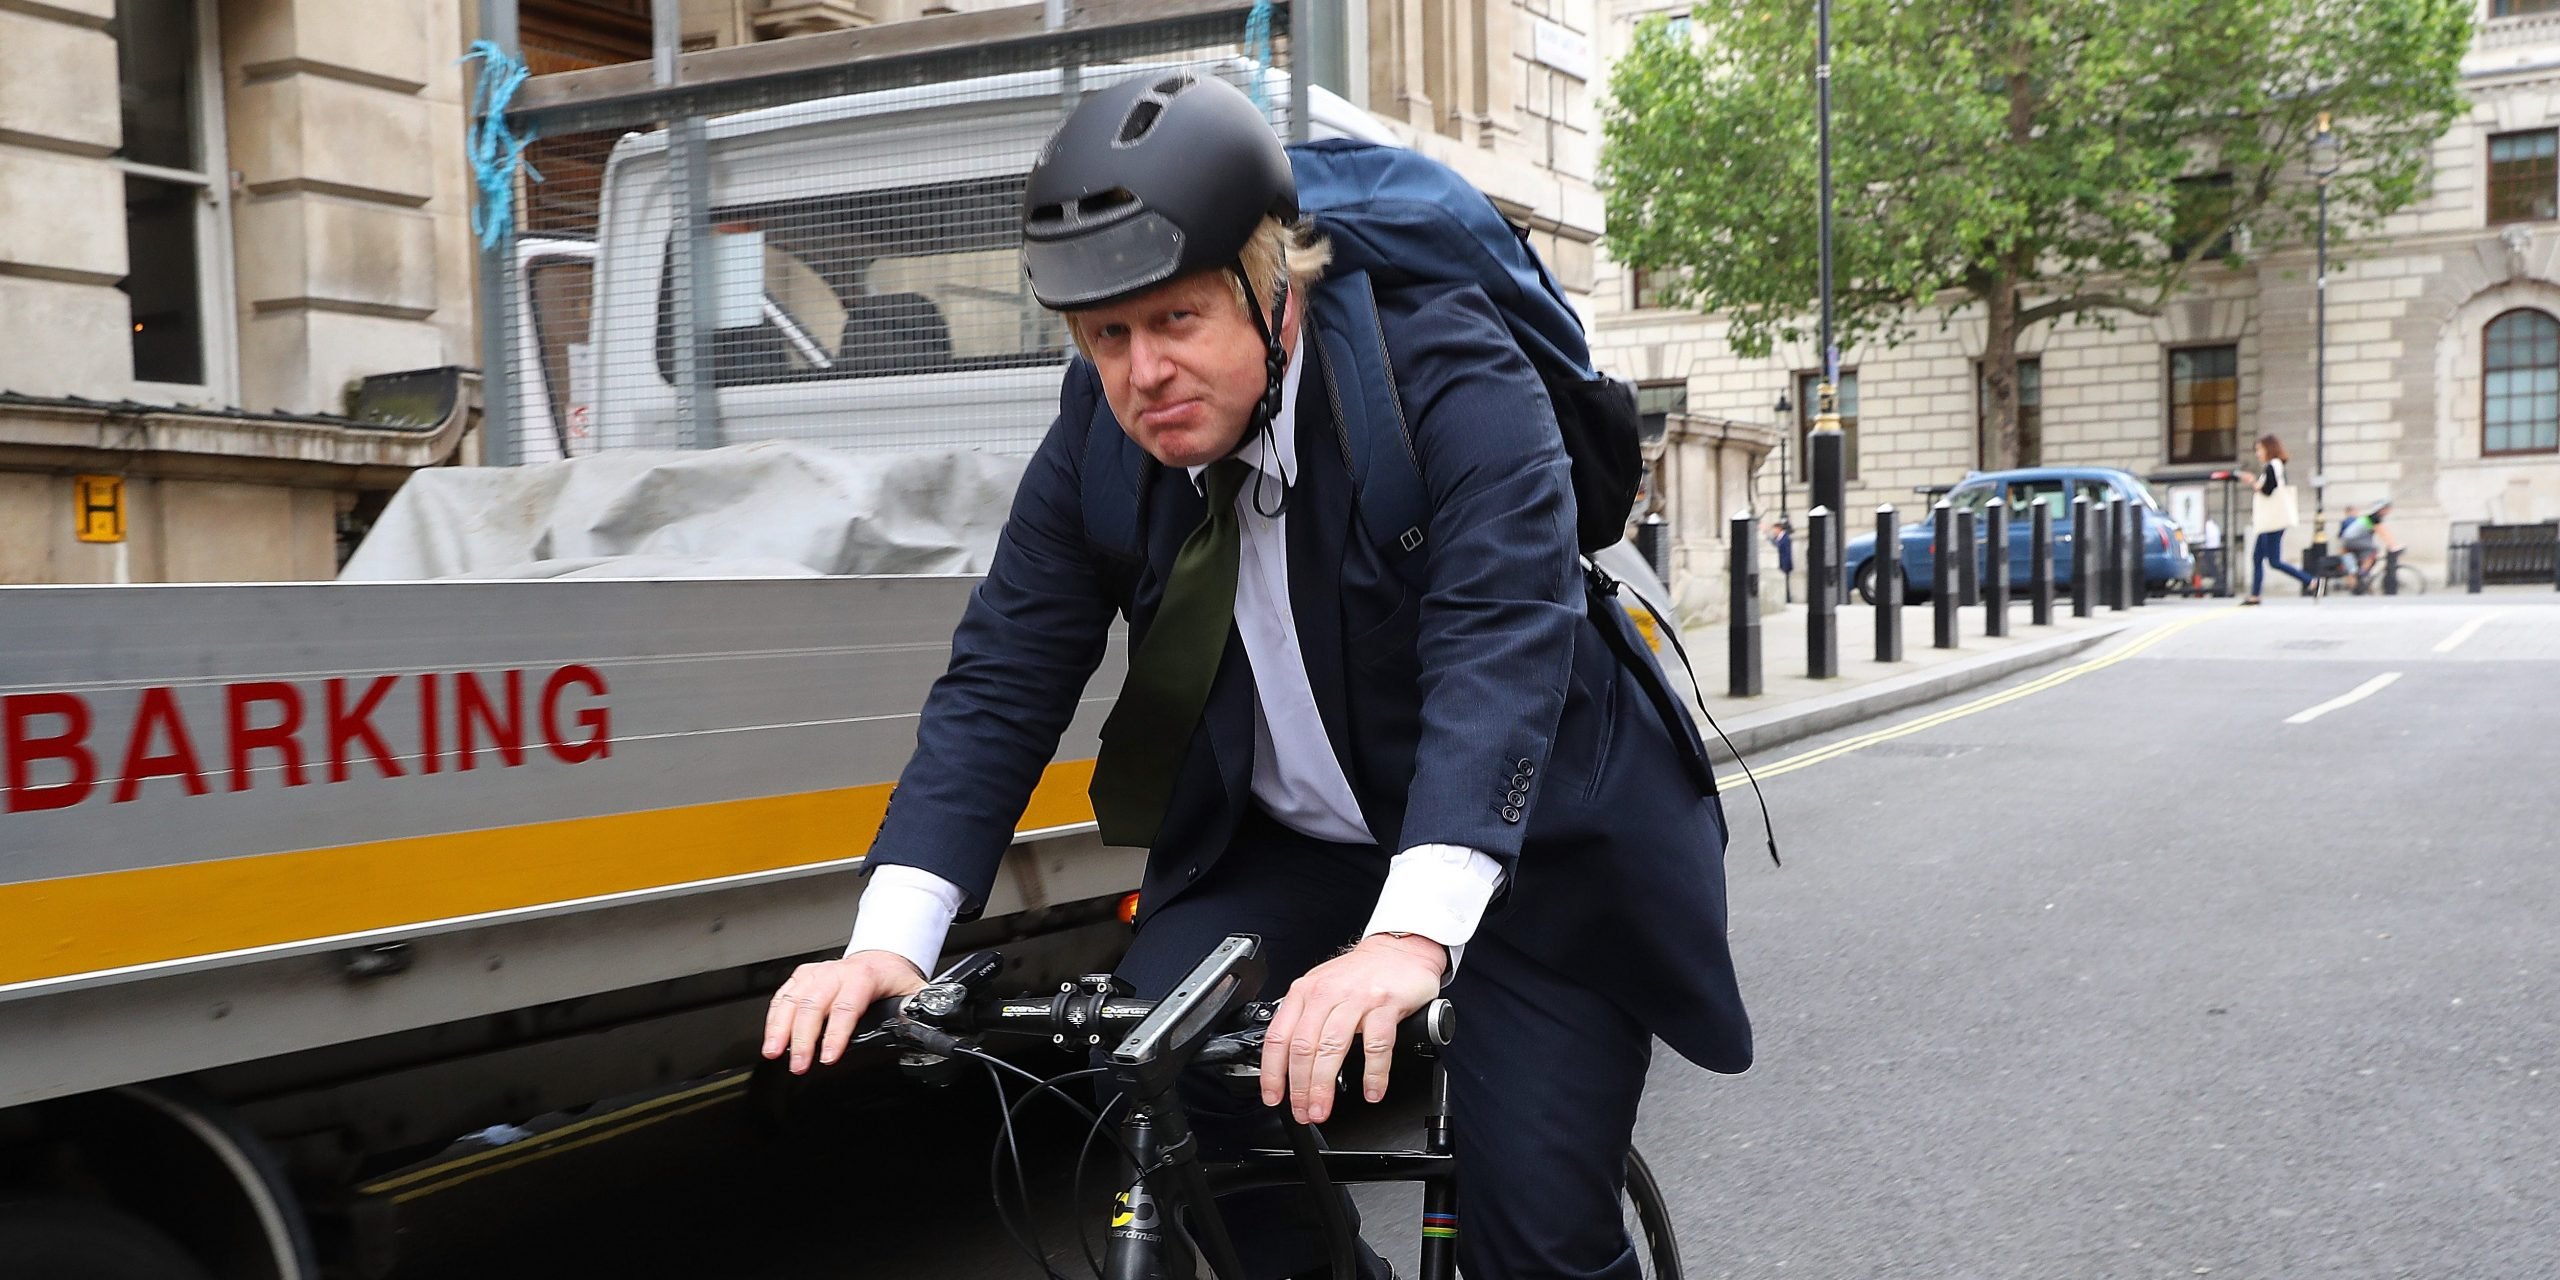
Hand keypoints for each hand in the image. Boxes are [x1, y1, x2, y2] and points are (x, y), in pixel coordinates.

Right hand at [761, 950, 926, 1073]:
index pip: (846, 1006)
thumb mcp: (914, 991)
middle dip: (802, 1038)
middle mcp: (837, 972)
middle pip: (813, 1004)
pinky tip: (771, 1036)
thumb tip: (920, 1023)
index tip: (828, 1057)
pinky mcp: (804, 976)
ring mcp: (818, 973)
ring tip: (774, 1053)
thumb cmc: (894, 977)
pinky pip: (783, 995)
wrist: (881, 958)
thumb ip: (917, 1008)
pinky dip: (774, 1017)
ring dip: (780, 1027)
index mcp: (864, 976)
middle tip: (799, 1064)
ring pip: (792, 998)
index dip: (836, 1034)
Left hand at [1259, 934, 1446, 1123]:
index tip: (1274, 1097)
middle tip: (1303, 1112)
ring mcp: (1356, 999)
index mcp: (1304, 992)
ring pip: (1332, 1049)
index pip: (1278, 1037)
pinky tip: (1372, 1091)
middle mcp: (1326, 994)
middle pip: (1303, 1048)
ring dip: (1325, 1086)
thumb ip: (1304, 1018)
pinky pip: (1376, 1046)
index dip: (1273, 1072)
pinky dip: (1373, 1074)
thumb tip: (1287, 1063)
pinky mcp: (1385, 1005)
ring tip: (1323, 1109)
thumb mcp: (1321, 988)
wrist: (1399, 949)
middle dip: (1300, 1087)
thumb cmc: (1359, 975)